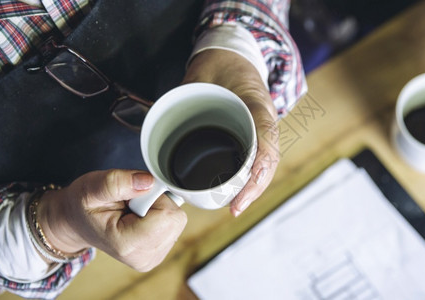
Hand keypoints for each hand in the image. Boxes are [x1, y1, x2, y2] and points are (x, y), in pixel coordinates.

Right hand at [37, 169, 186, 271]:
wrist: (77, 222)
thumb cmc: (83, 205)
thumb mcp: (92, 187)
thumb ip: (118, 182)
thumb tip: (149, 181)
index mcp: (128, 245)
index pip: (168, 214)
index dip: (154, 196)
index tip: (132, 196)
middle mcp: (144, 257)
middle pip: (176, 219)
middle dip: (157, 203)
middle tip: (131, 203)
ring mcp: (152, 258)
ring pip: (177, 221)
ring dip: (158, 209)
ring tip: (132, 211)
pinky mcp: (159, 253)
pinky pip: (174, 226)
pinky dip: (159, 217)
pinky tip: (138, 218)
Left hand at [183, 49, 279, 216]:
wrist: (232, 55)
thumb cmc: (218, 63)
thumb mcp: (201, 73)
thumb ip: (183, 94)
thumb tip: (157, 117)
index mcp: (257, 104)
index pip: (265, 140)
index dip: (257, 170)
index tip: (242, 191)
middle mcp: (264, 120)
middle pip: (267, 160)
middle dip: (253, 187)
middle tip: (234, 207)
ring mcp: (261, 129)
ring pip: (263, 163)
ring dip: (251, 187)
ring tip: (234, 206)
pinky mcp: (254, 134)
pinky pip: (254, 158)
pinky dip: (247, 177)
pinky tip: (234, 192)